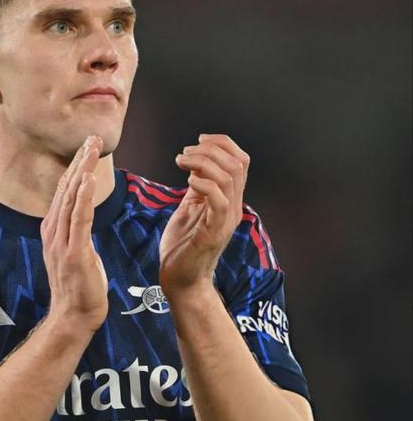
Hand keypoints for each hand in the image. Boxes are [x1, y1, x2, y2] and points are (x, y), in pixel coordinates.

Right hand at [41, 135, 108, 333]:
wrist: (73, 316)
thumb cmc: (79, 285)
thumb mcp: (76, 250)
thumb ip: (76, 230)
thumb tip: (82, 214)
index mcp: (54, 229)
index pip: (66, 191)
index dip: (76, 166)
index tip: (88, 146)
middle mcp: (53, 231)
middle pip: (67, 188)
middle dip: (80, 160)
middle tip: (92, 137)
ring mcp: (61, 242)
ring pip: (71, 198)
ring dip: (82, 170)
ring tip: (91, 148)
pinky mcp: (73, 252)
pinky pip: (78, 220)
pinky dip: (82, 198)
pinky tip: (87, 179)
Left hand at [159, 134, 249, 297]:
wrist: (179, 279)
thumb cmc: (182, 246)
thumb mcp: (190, 208)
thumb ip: (198, 188)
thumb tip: (196, 166)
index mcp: (229, 199)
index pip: (240, 161)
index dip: (223, 143)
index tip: (198, 140)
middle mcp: (233, 207)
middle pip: (237, 164)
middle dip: (209, 149)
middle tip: (184, 154)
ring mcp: (225, 219)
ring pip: (229, 177)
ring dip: (202, 162)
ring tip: (181, 162)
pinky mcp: (214, 231)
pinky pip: (219, 200)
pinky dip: (204, 184)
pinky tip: (188, 181)